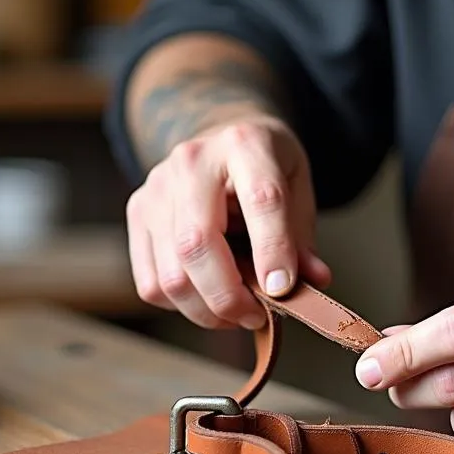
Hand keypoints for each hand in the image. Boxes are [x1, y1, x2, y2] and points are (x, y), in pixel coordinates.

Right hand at [125, 114, 330, 328]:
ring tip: (236, 312)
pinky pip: (151, 282)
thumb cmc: (266, 169)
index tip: (282, 291)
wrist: (222, 137)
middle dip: (230, 297)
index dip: (273, 251)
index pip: (260, 200)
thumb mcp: (297, 189)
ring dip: (207, 310)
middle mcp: (193, 161)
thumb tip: (315, 282)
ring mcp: (157, 187)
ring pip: (171, 274)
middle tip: (257, 316)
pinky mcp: (137, 212)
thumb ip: (302, 238)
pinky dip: (181, 305)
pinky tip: (206, 298)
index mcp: (245, 145)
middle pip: (198, 245)